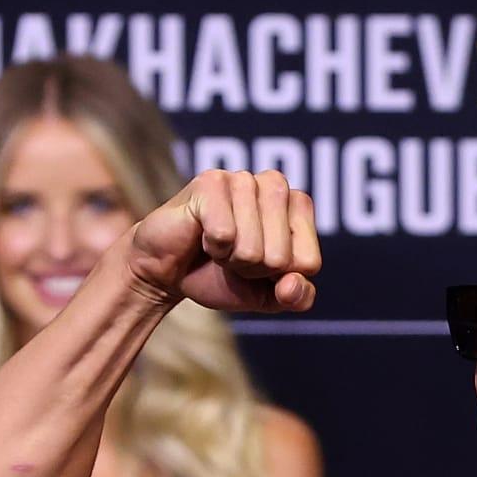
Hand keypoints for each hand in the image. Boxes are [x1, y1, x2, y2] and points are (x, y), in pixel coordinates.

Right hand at [126, 169, 321, 313]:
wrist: (168, 272)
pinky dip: (212, 247)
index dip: (279, 277)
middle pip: (281, 257)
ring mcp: (243, 179)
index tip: (259, 266)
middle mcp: (276, 185)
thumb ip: (297, 298)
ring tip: (218, 245)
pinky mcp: (211, 181)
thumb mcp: (268, 296)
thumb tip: (292, 284)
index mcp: (299, 208)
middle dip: (254, 269)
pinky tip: (201, 234)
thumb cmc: (222, 276)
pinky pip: (225, 235)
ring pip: (253, 248)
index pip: (308, 263)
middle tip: (232, 256)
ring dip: (230, 258)